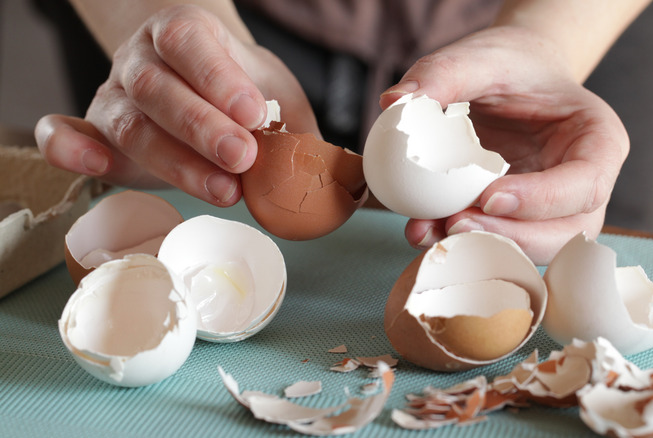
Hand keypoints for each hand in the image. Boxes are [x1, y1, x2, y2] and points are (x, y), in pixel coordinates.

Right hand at [35, 5, 317, 205]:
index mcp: (186, 34)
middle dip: (202, 128)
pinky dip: (70, 148)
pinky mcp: (96, 129)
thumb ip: (300, 130)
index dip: (218, 78)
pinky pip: (62, 132)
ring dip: (174, 160)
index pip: (191, 43)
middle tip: (244, 158)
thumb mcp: (276, 95)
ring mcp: (114, 94)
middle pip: (158, 89)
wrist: (197, 79)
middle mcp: (142, 59)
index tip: (252, 112)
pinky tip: (94, 166)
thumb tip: (348, 180)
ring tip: (224, 190)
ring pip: (129, 123)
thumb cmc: (240, 90)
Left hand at [380, 26, 628, 264]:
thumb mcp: (482, 56)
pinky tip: (423, 230)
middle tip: (454, 223)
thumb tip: (394, 102)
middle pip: (566, 232)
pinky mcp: (521, 222)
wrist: (512, 78)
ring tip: (428, 231)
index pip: (585, 184)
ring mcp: (556, 210)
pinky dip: (463, 243)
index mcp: (599, 141)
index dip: (541, 200)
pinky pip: (500, 244)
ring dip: (481, 248)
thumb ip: (444, 73)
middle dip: (510, 237)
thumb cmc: (509, 65)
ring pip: (532, 249)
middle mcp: (585, 184)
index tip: (488, 197)